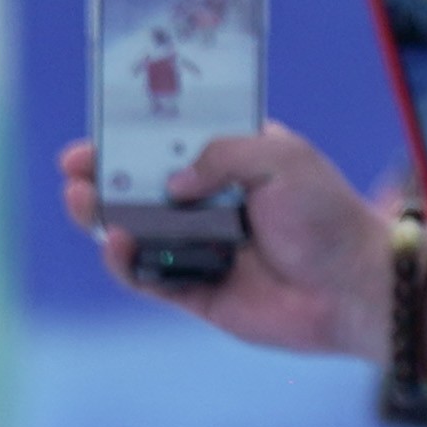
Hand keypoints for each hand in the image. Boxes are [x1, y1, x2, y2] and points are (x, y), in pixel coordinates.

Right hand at [60, 127, 392, 364]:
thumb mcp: (280, 159)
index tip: (100, 133)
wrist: (353, 287)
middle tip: (73, 171)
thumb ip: (220, 155)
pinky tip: (116, 242)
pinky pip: (149, 277)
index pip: (174, 144)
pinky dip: (126, 262)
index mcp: (236, 162)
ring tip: (80, 202)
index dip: (134, 138)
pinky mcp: (197, 293)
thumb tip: (170, 184)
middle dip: (105, 178)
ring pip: (138, 232)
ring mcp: (202, 249)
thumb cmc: (326, 215)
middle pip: (144, 188)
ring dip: (105, 217)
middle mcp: (214, 204)